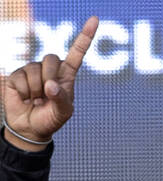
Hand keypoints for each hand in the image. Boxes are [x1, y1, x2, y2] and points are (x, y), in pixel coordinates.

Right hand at [2, 16, 97, 150]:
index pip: (77, 53)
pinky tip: (26, 98)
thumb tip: (50, 85)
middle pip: (51, 58)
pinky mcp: (17, 75)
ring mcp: (32, 70)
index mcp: (66, 76)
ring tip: (37, 99)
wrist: (31, 128)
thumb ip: (61, 99)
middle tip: (47, 95)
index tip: (95, 20)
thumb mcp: (63, 113)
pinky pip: (21, 78)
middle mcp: (49, 69)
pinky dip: (25, 92)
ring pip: (35, 69)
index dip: (85, 37)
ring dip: (36, 89)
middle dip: (50, 77)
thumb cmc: (51, 119)